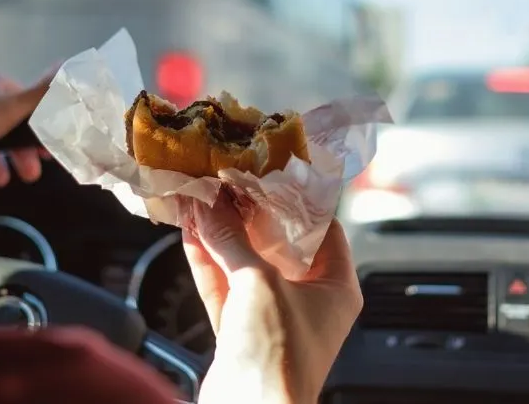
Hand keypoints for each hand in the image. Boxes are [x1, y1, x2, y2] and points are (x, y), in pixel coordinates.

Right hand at [183, 191, 361, 403]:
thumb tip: (211, 205)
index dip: (296, 198)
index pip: (322, 227)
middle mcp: (308, 300)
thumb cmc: (278, 357)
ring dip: (221, 234)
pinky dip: (208, 261)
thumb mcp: (259, 283)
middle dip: (248, 213)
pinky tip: (192, 231)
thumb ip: (232, 240)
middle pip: (278, 243)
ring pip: (245, 264)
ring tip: (201, 198)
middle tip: (227, 180)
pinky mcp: (241, 332)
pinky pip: (224, 287)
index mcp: (336, 286)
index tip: (270, 171)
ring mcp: (272, 316)